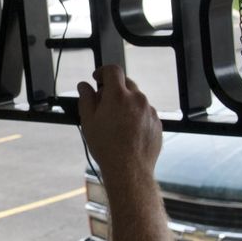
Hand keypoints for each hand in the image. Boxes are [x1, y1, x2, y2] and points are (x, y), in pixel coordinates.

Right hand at [77, 65, 161, 185]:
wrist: (129, 170)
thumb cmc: (107, 147)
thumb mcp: (88, 121)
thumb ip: (86, 99)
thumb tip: (84, 86)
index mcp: (119, 95)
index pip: (113, 70)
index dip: (103, 72)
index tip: (97, 79)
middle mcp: (137, 99)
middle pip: (126, 83)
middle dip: (114, 89)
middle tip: (103, 104)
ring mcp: (150, 111)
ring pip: (136, 99)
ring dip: (126, 104)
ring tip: (116, 123)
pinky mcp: (157, 123)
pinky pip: (145, 113)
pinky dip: (136, 116)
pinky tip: (128, 132)